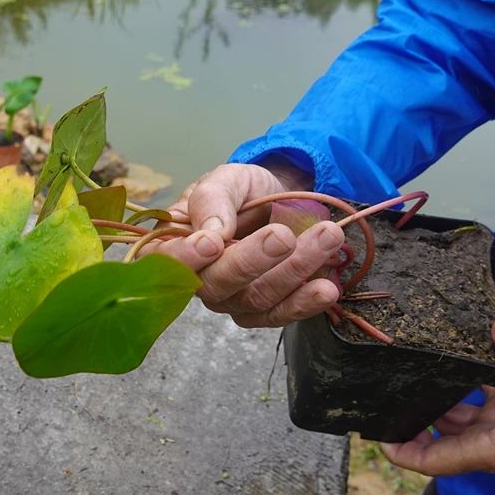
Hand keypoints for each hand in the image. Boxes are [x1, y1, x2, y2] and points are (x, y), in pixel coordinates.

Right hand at [140, 158, 347, 327]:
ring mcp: (232, 300)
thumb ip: (213, 200)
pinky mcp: (265, 311)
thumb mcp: (226, 179)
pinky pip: (281, 315)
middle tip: (282, 236)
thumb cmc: (243, 190)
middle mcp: (200, 280)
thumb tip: (211, 234)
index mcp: (176, 245)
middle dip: (250, 262)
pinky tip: (326, 287)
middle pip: (215, 286)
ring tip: (327, 238)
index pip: (167, 262)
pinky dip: (306, 302)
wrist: (280, 196)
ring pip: (256, 299)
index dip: (185, 259)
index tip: (213, 242)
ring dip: (293, 271)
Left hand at [381, 315, 494, 475]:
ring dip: (435, 390)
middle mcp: (490, 439)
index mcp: (491, 449)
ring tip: (407, 362)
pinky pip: (478, 391)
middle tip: (383, 386)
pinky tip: (451, 346)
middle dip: (411, 413)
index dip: (404, 451)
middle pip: (437, 432)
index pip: (435, 460)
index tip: (378, 435)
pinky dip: (464, 373)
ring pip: (455, 410)